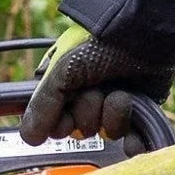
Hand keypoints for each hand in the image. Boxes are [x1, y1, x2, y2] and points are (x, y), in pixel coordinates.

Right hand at [20, 23, 173, 146]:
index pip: (55, 124)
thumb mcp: (63, 70)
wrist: (144, 30)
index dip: (61, 122)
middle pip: (80, 130)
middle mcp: (89, 97)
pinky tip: (134, 144)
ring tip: (120, 94)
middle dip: (88, 112)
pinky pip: (133, 139)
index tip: (66, 113)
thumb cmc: (98, 42)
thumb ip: (44, 104)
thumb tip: (29, 137)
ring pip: (107, 133)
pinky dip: (134, 144)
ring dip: (113, 116)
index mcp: (66, 87)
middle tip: (96, 90)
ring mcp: (115, 104)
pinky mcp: (141, 109)